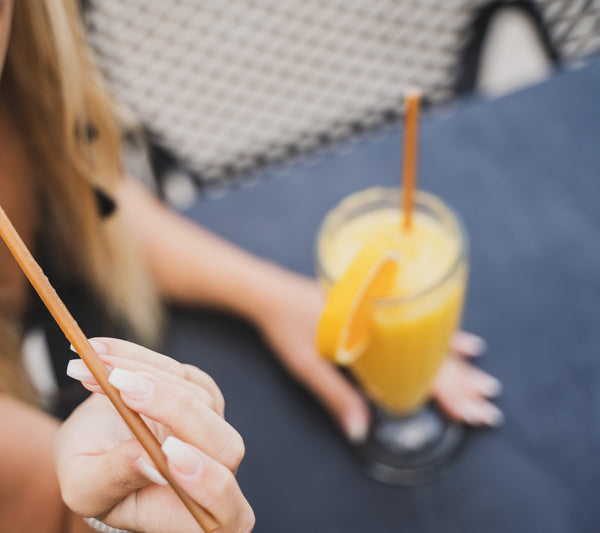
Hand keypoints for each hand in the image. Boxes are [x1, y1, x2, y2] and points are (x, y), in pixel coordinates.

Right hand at [55, 338, 254, 532]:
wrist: (89, 448)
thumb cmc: (89, 480)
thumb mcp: (85, 487)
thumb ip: (115, 478)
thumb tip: (145, 458)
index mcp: (192, 516)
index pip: (230, 514)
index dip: (209, 482)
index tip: (169, 451)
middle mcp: (215, 475)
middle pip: (224, 445)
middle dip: (175, 410)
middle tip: (125, 389)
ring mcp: (212, 431)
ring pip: (200, 397)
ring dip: (145, 375)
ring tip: (96, 369)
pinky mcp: (200, 394)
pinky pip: (180, 371)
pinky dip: (139, 358)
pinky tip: (103, 354)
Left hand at [250, 270, 502, 442]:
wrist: (267, 291)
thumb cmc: (285, 326)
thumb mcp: (308, 365)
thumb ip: (336, 397)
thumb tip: (360, 431)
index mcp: (373, 334)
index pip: (421, 369)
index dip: (450, 393)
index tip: (474, 413)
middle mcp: (386, 319)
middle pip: (433, 355)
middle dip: (463, 384)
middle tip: (490, 407)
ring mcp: (385, 312)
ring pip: (431, 340)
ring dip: (458, 364)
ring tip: (485, 382)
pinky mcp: (380, 308)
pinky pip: (421, 323)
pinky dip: (443, 337)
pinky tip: (464, 344)